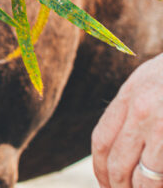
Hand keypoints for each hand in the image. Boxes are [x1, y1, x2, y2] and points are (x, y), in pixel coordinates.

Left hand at [92, 53, 162, 187]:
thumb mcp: (150, 80)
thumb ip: (133, 108)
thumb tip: (118, 144)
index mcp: (130, 96)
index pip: (101, 141)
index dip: (100, 169)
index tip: (106, 184)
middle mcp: (142, 111)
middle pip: (118, 163)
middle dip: (118, 187)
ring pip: (145, 176)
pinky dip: (161, 183)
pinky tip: (162, 184)